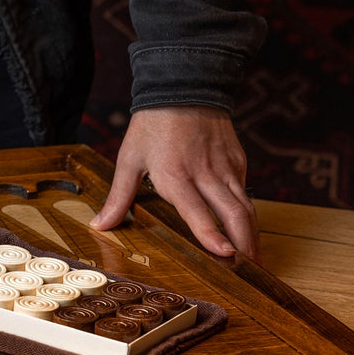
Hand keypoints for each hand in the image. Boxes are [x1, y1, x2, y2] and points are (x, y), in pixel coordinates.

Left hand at [89, 105, 258, 259]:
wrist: (184, 84)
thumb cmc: (152, 124)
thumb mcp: (129, 158)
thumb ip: (119, 197)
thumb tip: (100, 226)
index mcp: (177, 175)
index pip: (199, 211)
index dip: (213, 234)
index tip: (226, 254)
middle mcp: (206, 174)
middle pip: (234, 214)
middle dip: (244, 244)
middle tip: (249, 269)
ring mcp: (226, 167)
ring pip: (246, 205)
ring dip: (252, 234)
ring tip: (253, 258)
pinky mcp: (237, 160)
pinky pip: (245, 190)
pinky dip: (247, 212)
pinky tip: (245, 230)